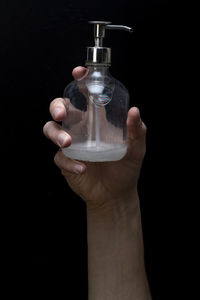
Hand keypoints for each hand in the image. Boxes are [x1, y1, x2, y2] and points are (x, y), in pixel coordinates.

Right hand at [43, 66, 146, 208]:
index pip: (83, 96)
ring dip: (56, 134)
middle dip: (56, 106)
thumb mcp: (136, 148)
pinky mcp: (65, 161)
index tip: (78, 73)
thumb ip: (136, 131)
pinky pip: (59, 158)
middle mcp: (80, 128)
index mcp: (95, 120)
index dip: (78, 82)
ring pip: (51, 129)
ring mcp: (71, 145)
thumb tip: (135, 111)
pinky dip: (69, 162)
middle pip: (59, 108)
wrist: (116, 193)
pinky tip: (83, 168)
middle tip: (62, 114)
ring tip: (68, 143)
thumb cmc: (125, 167)